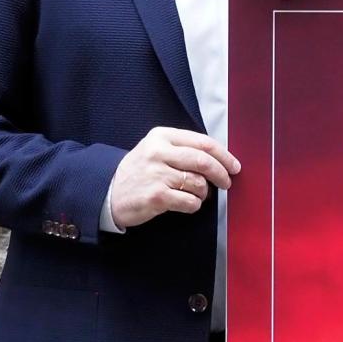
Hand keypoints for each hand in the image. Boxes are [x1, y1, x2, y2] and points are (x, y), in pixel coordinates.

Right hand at [108, 127, 240, 228]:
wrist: (108, 192)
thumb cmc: (140, 171)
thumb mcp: (156, 150)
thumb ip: (184, 149)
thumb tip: (220, 159)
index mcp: (162, 136)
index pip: (203, 143)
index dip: (224, 156)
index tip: (234, 166)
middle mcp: (158, 152)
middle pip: (204, 161)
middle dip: (221, 174)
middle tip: (226, 182)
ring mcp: (156, 174)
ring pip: (198, 183)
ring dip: (203, 193)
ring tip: (195, 194)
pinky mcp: (156, 196)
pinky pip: (190, 201)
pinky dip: (194, 205)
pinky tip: (185, 204)